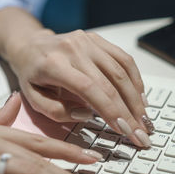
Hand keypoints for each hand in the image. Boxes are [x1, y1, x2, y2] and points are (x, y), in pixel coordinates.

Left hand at [0, 7, 153, 147]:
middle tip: (141, 133)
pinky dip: (135, 79)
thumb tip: (87, 114)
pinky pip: (124, 58)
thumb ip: (56, 111)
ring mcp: (88, 41)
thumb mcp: (33, 98)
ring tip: (144, 119)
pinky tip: (140, 98)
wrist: (30, 45)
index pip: (90, 89)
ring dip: (136, 98)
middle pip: (110, 82)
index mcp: (54, 64)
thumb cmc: (32, 75)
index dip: (110, 110)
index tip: (125, 131)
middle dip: (129, 111)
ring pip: (121, 70)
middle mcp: (74, 48)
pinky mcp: (98, 40)